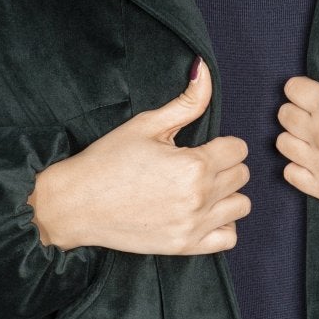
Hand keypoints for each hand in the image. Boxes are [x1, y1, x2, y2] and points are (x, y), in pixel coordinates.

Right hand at [28, 57, 251, 255]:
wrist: (77, 204)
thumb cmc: (108, 161)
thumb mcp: (146, 125)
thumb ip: (186, 102)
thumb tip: (205, 71)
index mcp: (193, 164)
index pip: (238, 149)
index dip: (222, 143)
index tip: (203, 147)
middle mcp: (199, 197)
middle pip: (241, 175)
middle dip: (224, 166)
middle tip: (196, 165)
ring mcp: (194, 225)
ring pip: (241, 206)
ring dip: (227, 195)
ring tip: (201, 189)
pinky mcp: (185, 247)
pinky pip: (228, 238)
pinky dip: (222, 225)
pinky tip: (203, 213)